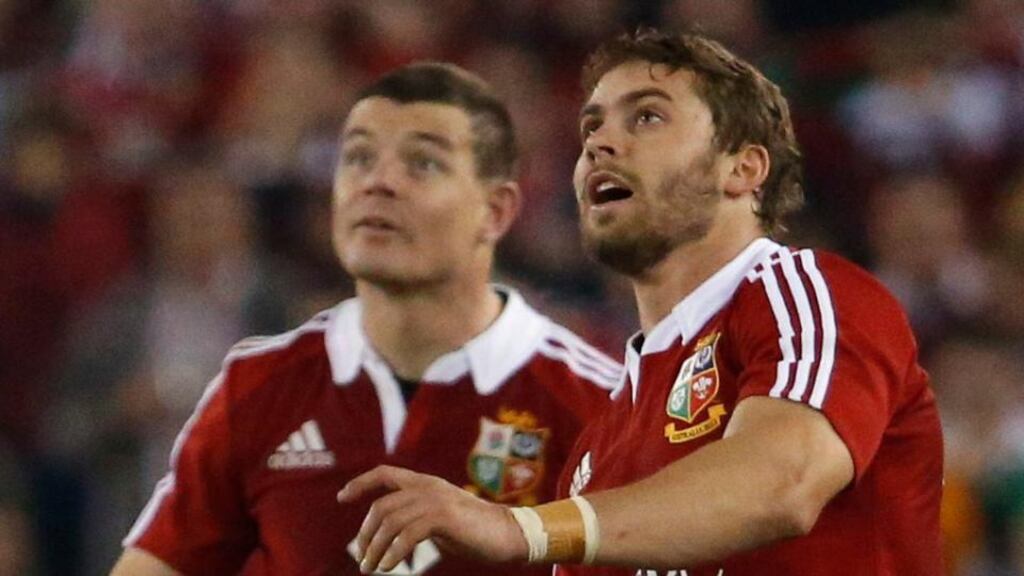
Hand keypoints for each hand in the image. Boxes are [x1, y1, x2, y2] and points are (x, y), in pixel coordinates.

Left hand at [338, 465, 528, 573]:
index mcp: (426, 483)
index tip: (342, 497)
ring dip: (375, 548)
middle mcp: (428, 487)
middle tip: (362, 558)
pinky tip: (389, 566)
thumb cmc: (476, 532)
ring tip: (371, 568)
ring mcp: (436, 500)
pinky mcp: (444, 517)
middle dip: (365, 534)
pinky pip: (406, 534)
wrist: (509, 534)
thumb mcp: (441, 519)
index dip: (361, 483)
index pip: (385, 473)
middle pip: (381, 506)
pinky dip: (393, 552)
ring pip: (390, 521)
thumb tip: (393, 535)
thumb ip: (418, 518)